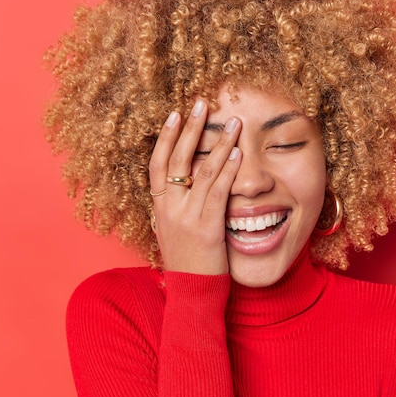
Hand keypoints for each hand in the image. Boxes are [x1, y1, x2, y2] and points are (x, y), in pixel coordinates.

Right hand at [149, 100, 241, 274]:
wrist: (192, 293)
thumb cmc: (188, 263)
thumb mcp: (174, 232)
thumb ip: (177, 208)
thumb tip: (184, 187)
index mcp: (160, 208)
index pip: (157, 164)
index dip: (166, 137)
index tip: (176, 114)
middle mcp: (169, 208)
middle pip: (177, 159)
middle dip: (191, 128)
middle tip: (201, 103)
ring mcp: (186, 217)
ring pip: (201, 171)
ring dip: (219, 143)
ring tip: (232, 122)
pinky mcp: (207, 227)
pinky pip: (218, 192)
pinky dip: (228, 170)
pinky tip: (238, 154)